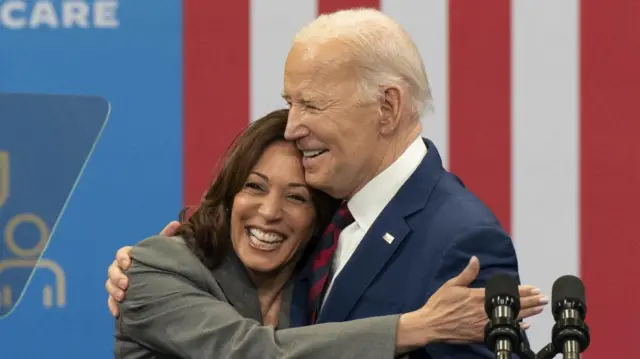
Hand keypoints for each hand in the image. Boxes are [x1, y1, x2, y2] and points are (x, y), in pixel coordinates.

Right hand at [105, 221, 180, 316]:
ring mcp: (119, 283)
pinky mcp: (119, 297)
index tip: (129, 264)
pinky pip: (111, 301)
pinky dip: (113, 306)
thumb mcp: (164, 250)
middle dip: (116, 277)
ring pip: (109, 285)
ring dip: (113, 291)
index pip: (122, 253)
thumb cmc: (160, 263)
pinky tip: (118, 312)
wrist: (161, 283)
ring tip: (123, 297)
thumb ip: (167, 237)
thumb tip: (176, 223)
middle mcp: (122, 268)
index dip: (122, 258)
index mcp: (132, 256)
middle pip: (112, 270)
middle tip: (126, 284)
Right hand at [416, 257, 546, 343]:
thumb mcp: (451, 285)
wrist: (430, 325)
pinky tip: (524, 325)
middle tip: (543, 299)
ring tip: (538, 309)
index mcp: (477, 297)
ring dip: (527, 313)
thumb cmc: (439, 305)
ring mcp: (483, 324)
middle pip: (512, 306)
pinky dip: (515, 328)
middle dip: (530, 302)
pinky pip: (501, 330)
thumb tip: (475, 260)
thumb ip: (467, 273)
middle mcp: (483, 311)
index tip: (534, 288)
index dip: (522, 291)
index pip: (505, 292)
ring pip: (510, 318)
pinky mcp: (480, 335)